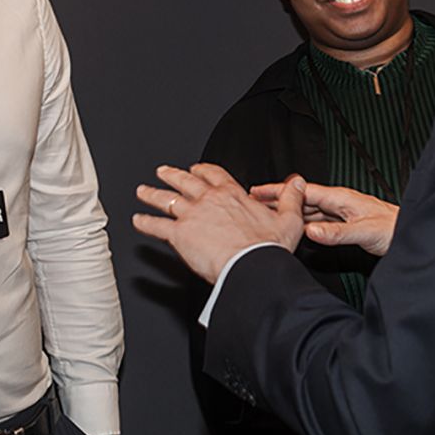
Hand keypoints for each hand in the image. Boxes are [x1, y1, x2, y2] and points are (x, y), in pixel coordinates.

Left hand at [133, 163, 305, 282]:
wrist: (251, 266)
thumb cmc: (268, 248)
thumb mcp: (288, 219)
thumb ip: (291, 199)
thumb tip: (297, 183)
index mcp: (232, 194)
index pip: (214, 174)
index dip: (203, 170)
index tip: (197, 168)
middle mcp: (208, 200)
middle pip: (185, 182)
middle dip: (172, 175)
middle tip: (163, 171)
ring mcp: (191, 215)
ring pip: (166, 200)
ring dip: (152, 195)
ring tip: (142, 191)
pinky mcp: (179, 234)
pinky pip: (157, 226)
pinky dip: (145, 223)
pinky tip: (137, 221)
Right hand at [251, 181, 398, 255]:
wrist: (411, 233)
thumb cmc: (395, 229)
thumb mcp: (364, 232)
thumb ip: (336, 232)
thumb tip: (311, 231)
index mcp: (341, 198)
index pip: (303, 191)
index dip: (279, 191)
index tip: (259, 191)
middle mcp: (339, 201)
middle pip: (302, 198)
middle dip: (278, 198)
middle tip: (255, 201)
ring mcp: (342, 211)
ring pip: (309, 208)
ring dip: (289, 210)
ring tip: (270, 213)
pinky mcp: (345, 222)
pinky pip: (318, 218)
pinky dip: (303, 220)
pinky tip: (296, 226)